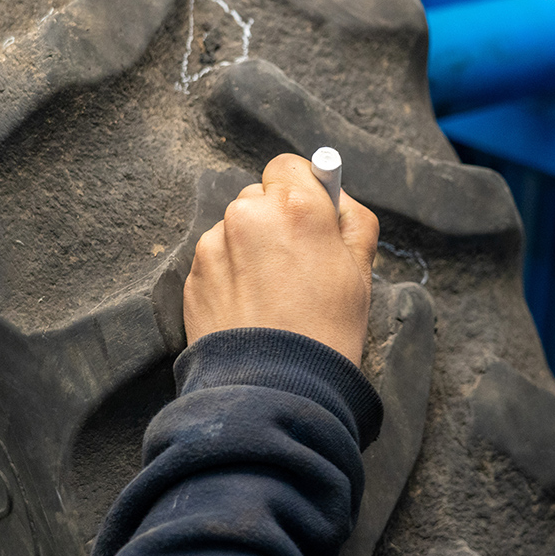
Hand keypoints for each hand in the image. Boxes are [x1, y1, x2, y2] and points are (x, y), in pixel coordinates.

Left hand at [183, 153, 379, 365]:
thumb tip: (337, 199)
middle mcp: (248, 215)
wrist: (274, 389)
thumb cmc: (326, 332)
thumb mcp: (361, 272)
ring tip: (272, 295)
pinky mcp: (193, 275)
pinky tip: (250, 308)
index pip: (288, 166)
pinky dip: (231, 276)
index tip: (311, 213)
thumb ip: (353, 222)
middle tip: (297, 263)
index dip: (302, 188)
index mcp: (295, 206)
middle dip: (275, 220)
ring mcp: (214, 245)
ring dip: (251, 248)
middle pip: (259, 197)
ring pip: (235, 230)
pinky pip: (216, 261)